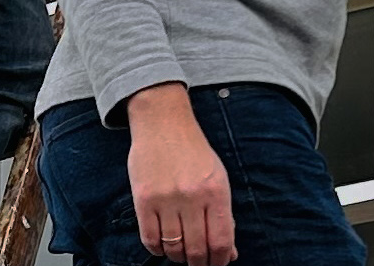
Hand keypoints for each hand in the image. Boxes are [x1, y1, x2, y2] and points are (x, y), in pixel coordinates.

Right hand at [124, 85, 236, 265]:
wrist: (162, 122)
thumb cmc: (193, 151)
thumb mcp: (218, 179)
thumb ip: (224, 216)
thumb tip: (229, 252)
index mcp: (216, 192)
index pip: (222, 241)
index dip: (220, 260)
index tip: (217, 263)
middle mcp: (192, 196)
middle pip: (197, 249)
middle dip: (199, 263)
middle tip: (198, 262)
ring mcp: (166, 198)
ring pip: (173, 247)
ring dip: (178, 257)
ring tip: (180, 253)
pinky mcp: (143, 198)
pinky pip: (149, 237)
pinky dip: (157, 249)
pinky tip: (162, 245)